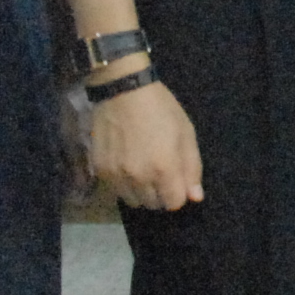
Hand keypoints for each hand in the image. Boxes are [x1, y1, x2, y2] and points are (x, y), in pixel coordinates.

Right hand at [88, 80, 206, 212]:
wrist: (122, 89)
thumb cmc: (160, 108)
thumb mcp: (186, 132)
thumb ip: (192, 167)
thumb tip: (195, 197)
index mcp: (164, 168)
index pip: (174, 203)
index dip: (178, 193)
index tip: (176, 179)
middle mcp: (139, 177)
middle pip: (154, 204)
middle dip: (160, 193)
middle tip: (159, 171)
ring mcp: (116, 175)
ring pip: (133, 201)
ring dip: (141, 192)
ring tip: (142, 170)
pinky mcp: (100, 169)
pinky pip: (115, 190)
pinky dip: (123, 184)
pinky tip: (126, 164)